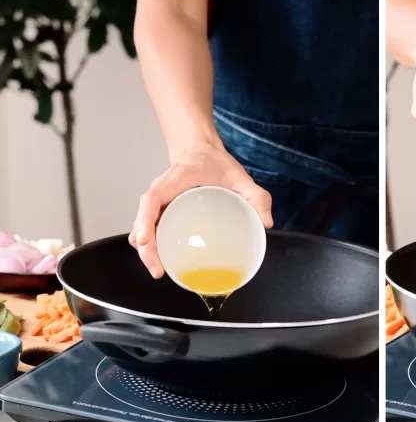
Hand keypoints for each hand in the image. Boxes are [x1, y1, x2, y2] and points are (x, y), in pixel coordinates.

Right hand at [128, 140, 272, 277]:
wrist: (201, 151)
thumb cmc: (215, 163)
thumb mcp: (240, 176)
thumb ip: (256, 196)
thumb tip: (266, 222)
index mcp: (175, 180)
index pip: (152, 199)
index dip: (144, 220)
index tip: (145, 240)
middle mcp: (161, 192)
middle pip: (143, 220)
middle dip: (146, 247)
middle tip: (158, 270)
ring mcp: (159, 203)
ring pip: (143, 227)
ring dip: (147, 250)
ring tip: (159, 271)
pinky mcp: (161, 211)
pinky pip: (151, 229)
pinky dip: (152, 246)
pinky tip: (161, 262)